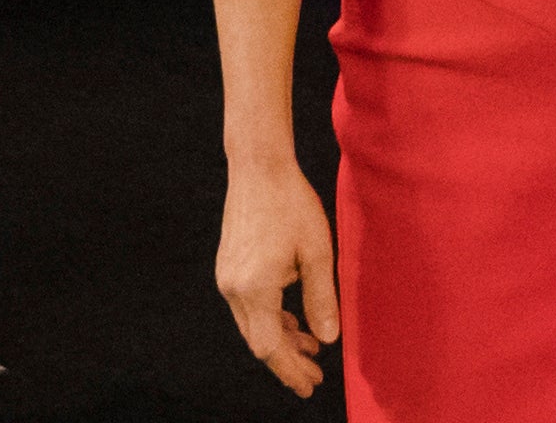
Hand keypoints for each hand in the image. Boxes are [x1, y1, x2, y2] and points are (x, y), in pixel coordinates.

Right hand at [216, 159, 339, 396]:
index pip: (271, 347)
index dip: (291, 370)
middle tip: (314, 375)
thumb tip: (328, 340)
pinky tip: (292, 318)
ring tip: (311, 347)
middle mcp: (233, 289)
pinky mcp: (228, 267)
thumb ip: (321, 299)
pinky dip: (271, 318)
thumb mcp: (317, 253)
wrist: (259, 168)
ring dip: (281, 338)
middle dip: (287, 361)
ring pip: (253, 324)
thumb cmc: (293, 206)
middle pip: (259, 341)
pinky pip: (248, 306)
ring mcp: (227, 278)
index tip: (310, 385)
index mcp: (255, 289)